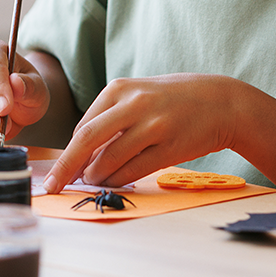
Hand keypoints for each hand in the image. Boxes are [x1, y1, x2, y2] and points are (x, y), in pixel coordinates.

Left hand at [41, 74, 238, 192]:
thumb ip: (110, 119)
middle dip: (66, 167)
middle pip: (87, 139)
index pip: (83, 126)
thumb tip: (82, 155)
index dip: (68, 153)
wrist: (222, 102)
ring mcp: (153, 125)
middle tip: (53, 186)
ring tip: (92, 183)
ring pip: (110, 158)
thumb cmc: (173, 101)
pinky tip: (112, 183)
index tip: (57, 171)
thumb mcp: (138, 96)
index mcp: (119, 89)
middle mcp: (134, 104)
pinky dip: (118, 180)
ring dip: (96, 176)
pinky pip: (134, 170)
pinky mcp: (170, 146)